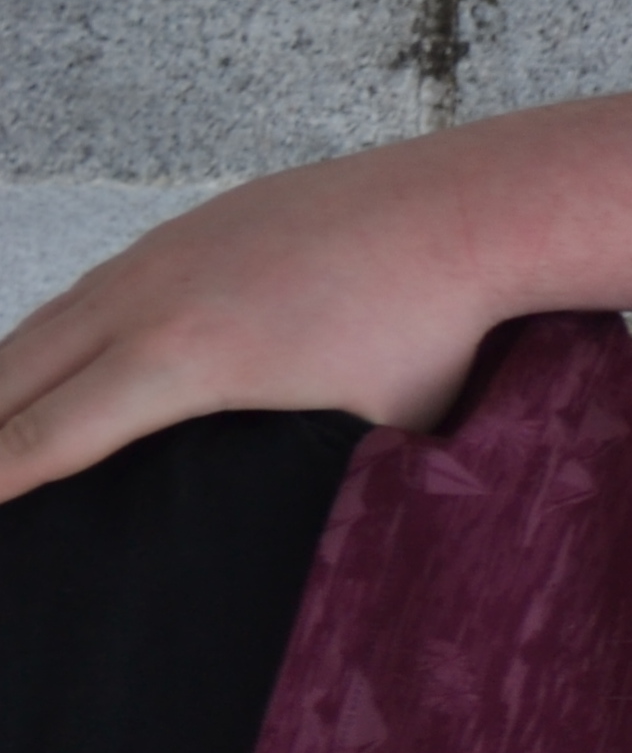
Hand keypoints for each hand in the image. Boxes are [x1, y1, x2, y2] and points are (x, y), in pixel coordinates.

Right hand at [0, 147, 506, 508]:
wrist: (465, 211)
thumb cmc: (429, 330)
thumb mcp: (372, 436)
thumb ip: (321, 483)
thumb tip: (312, 540)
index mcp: (178, 361)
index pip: (45, 437)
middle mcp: (146, 298)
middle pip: (14, 376)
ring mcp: (161, 253)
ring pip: (44, 325)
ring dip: (5, 381)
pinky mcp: (187, 229)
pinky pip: (89, 290)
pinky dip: (52, 334)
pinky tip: (52, 362)